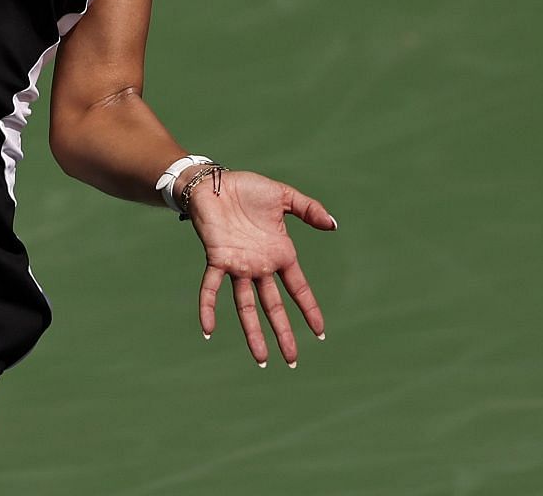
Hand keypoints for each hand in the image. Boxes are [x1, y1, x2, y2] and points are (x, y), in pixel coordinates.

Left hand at [187, 168, 336, 367]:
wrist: (214, 181)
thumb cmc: (247, 189)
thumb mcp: (284, 197)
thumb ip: (308, 209)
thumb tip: (333, 225)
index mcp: (279, 253)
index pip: (297, 288)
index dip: (308, 309)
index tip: (320, 333)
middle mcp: (259, 265)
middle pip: (273, 306)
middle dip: (283, 333)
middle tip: (291, 360)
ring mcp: (238, 265)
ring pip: (246, 305)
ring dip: (253, 332)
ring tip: (261, 359)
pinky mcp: (217, 258)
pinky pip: (210, 288)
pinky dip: (208, 307)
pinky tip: (208, 329)